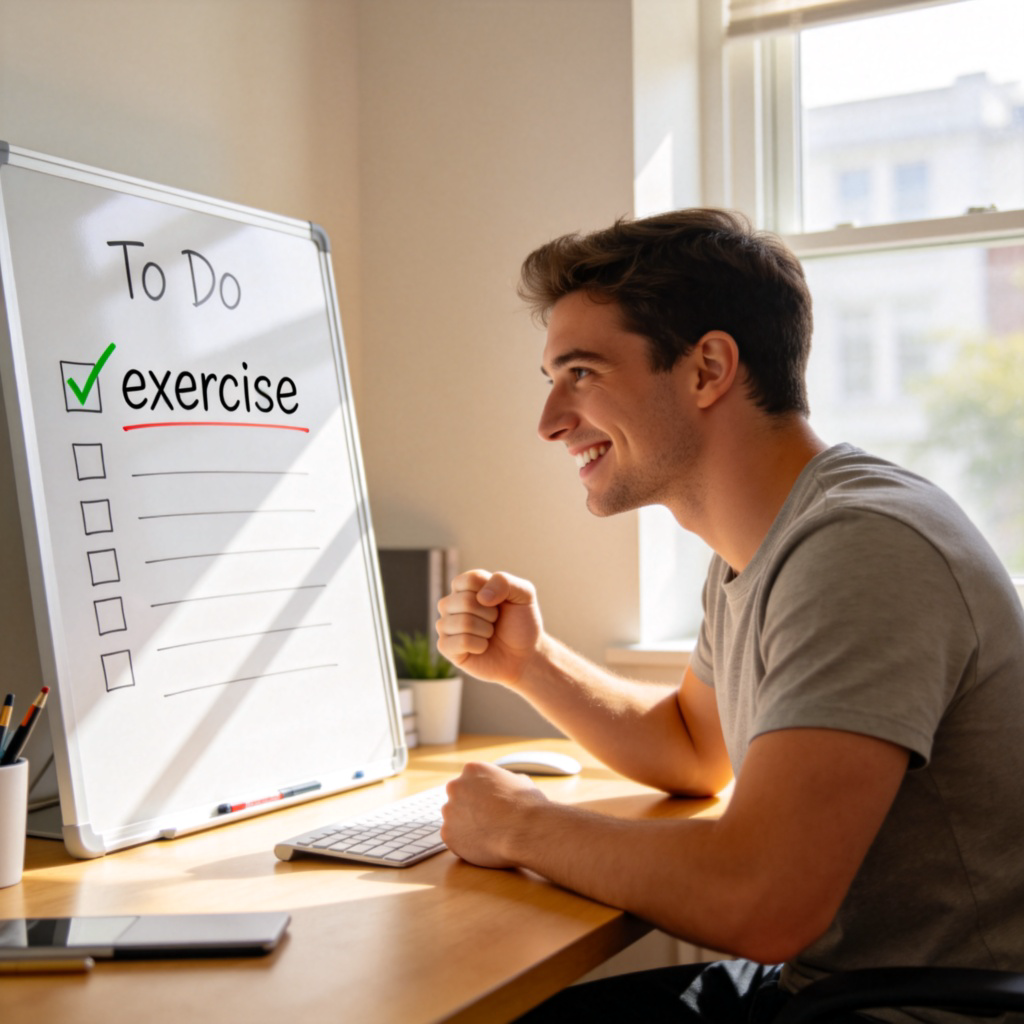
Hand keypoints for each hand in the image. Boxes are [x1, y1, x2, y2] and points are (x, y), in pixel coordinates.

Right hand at [436, 570, 543, 686]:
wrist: (524, 655)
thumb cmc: (521, 623)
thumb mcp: (524, 594)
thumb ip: (504, 582)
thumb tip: (481, 597)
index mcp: (466, 586)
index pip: (469, 579)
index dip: (491, 592)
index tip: (499, 602)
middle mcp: (451, 603)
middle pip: (465, 601)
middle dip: (490, 614)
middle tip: (496, 621)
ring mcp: (446, 625)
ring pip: (463, 623)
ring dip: (486, 630)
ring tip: (489, 634)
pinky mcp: (446, 647)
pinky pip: (461, 642)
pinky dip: (479, 645)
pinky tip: (482, 647)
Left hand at [441, 762, 546, 868]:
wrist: (526, 831)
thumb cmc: (527, 805)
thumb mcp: (519, 781)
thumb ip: (503, 782)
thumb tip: (503, 787)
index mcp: (472, 769)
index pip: (469, 780)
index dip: (480, 793)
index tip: (490, 804)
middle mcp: (455, 786)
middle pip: (458, 797)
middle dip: (469, 807)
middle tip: (487, 819)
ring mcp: (449, 811)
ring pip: (454, 818)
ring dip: (465, 825)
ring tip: (488, 833)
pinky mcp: (448, 834)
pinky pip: (453, 838)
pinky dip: (464, 843)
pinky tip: (482, 844)